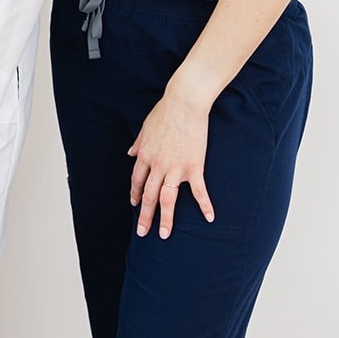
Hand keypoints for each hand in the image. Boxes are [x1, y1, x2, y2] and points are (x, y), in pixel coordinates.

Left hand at [128, 90, 214, 239]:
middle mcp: (157, 165)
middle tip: (142, 232)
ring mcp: (175, 168)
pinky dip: (204, 205)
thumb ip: (138, 142)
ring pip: (167, 199)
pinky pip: (199, 191)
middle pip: (148, 195)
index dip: (135, 193)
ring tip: (164, 234)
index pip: (137, 180)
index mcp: (144, 155)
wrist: (184, 103)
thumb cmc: (165, 111)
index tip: (134, 204)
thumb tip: (129, 152)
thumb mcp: (145, 126)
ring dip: (165, 219)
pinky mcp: (193, 167)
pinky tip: (210, 218)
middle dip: (145, 215)